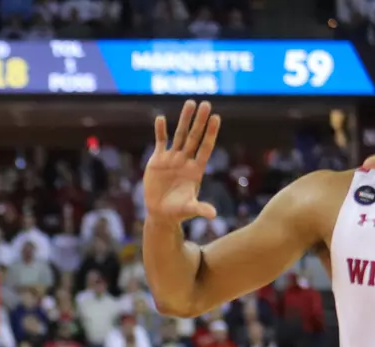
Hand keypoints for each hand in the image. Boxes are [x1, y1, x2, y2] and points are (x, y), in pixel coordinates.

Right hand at [143, 100, 220, 224]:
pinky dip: (160, 131)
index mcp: (196, 169)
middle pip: (194, 137)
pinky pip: (160, 142)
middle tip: (206, 104)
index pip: (205, 147)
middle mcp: (186, 160)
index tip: (216, 118)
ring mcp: (172, 158)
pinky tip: (161, 118)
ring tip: (190, 103)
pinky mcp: (158, 160)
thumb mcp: (189, 209)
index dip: (210, 133)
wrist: (160, 213)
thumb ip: (200, 209)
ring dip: (184, 120)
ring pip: (179, 135)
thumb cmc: (177, 212)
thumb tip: (213, 215)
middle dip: (199, 121)